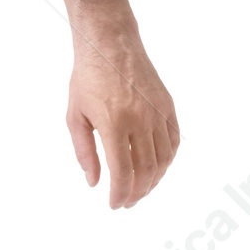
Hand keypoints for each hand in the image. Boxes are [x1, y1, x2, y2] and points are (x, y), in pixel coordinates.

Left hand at [66, 25, 178, 208]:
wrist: (110, 44)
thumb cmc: (87, 79)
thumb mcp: (75, 117)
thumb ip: (84, 153)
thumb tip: (94, 183)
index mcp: (113, 124)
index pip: (123, 172)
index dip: (120, 194)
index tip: (115, 205)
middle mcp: (140, 119)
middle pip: (146, 170)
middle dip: (137, 192)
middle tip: (127, 202)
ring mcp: (157, 112)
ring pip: (164, 159)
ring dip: (154, 180)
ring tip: (141, 190)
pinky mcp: (168, 105)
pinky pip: (174, 140)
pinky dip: (168, 160)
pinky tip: (157, 168)